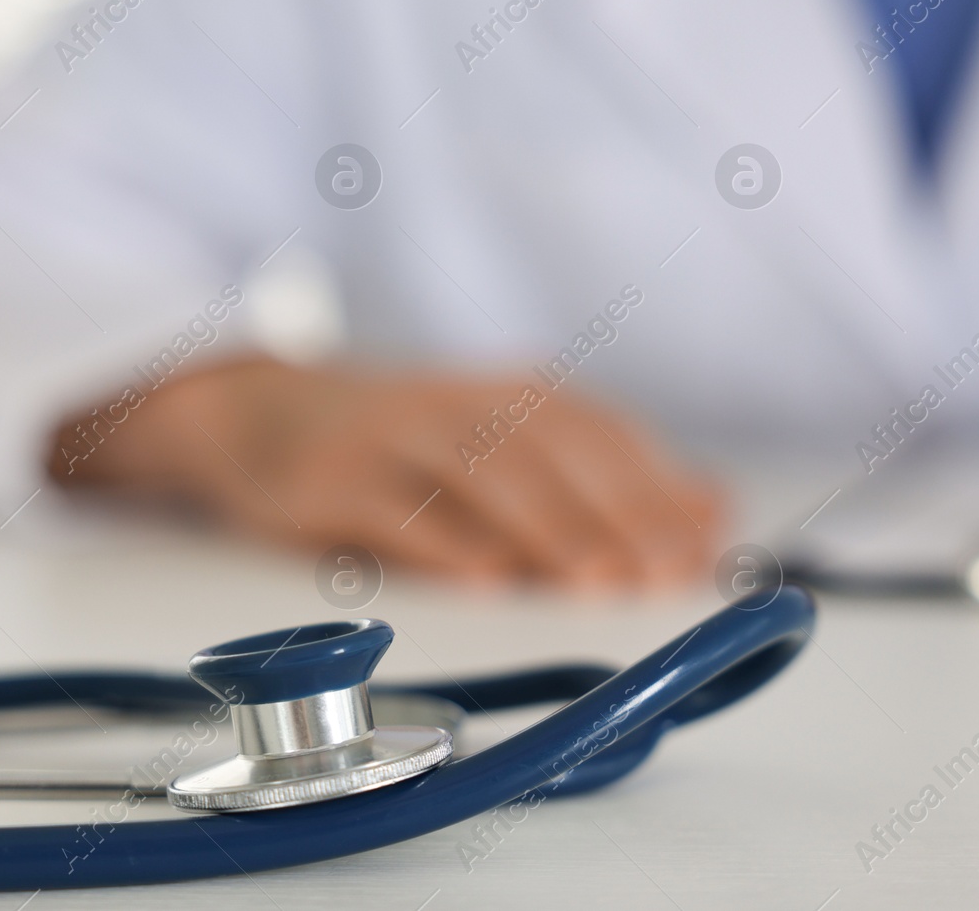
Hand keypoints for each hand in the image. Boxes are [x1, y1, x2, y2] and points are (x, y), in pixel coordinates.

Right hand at [48, 356, 723, 586]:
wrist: (263, 413)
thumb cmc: (408, 443)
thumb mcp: (507, 442)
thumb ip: (608, 477)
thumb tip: (714, 511)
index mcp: (513, 396)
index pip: (601, 436)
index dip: (655, 488)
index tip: (701, 547)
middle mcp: (462, 405)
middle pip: (551, 453)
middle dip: (612, 512)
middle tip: (659, 573)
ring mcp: (395, 438)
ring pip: (481, 474)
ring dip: (544, 527)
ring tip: (594, 580)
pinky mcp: (333, 480)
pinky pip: (393, 511)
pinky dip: (442, 545)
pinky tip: (485, 582)